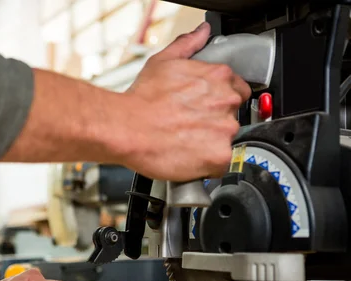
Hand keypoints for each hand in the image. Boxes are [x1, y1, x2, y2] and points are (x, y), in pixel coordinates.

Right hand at [115, 22, 251, 180]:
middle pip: (232, 117)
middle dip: (213, 123)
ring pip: (226, 140)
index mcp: (218, 77)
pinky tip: (188, 157)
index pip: (237, 90)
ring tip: (184, 143)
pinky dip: (206, 164)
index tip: (203, 109)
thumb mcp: (163, 61)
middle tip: (188, 127)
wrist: (128, 128)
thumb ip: (188, 45)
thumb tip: (201, 33)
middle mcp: (226, 102)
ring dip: (209, 144)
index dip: (218, 102)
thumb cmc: (141, 100)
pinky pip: (220, 163)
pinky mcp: (219, 155)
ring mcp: (225, 129)